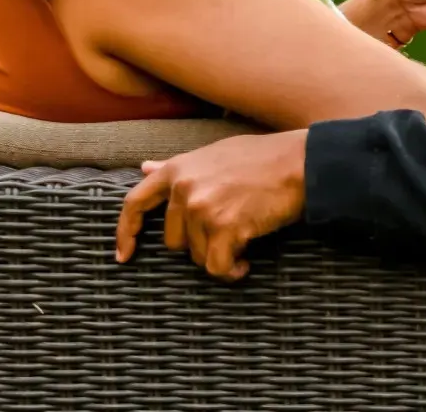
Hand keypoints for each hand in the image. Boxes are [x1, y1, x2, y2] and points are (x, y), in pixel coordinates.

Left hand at [115, 130, 307, 281]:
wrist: (300, 163)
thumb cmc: (262, 158)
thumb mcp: (215, 154)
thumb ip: (178, 167)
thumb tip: (143, 169)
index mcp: (179, 168)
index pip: (135, 203)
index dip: (127, 231)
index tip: (125, 254)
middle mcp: (185, 187)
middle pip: (173, 240)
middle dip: (198, 244)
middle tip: (227, 231)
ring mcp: (203, 207)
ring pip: (196, 256)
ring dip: (219, 255)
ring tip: (243, 240)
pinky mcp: (224, 226)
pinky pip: (217, 266)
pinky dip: (232, 271)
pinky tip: (246, 263)